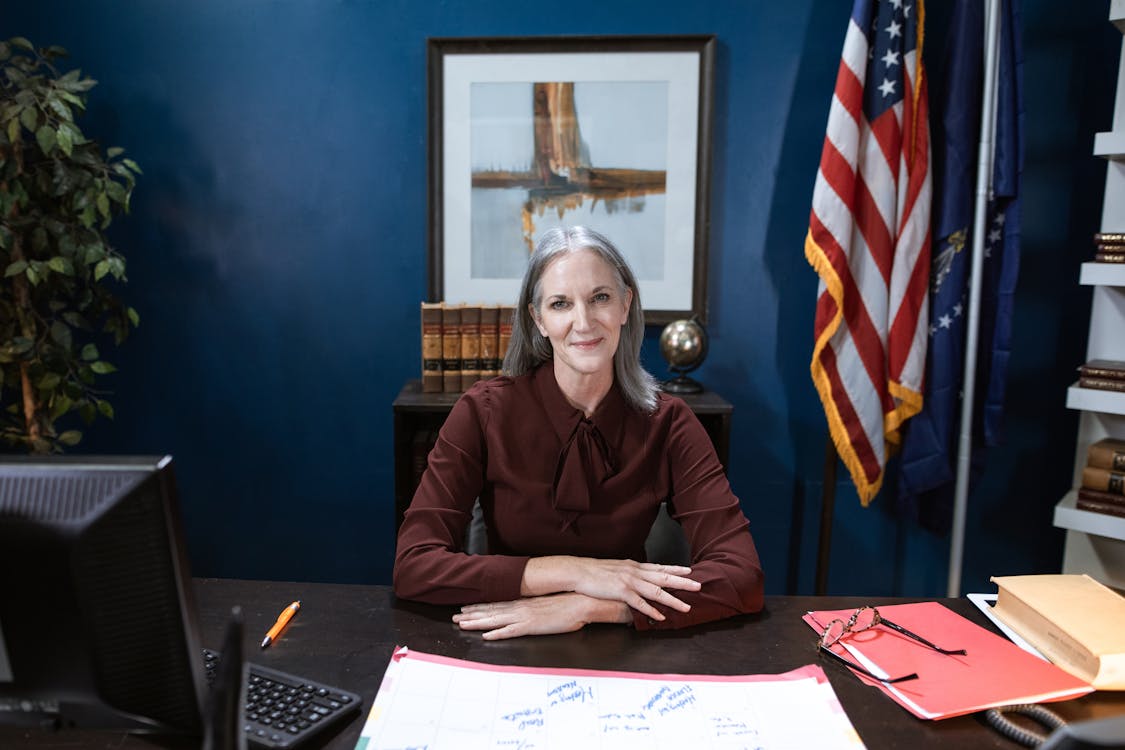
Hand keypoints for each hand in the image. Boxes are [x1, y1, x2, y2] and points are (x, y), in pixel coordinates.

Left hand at [453, 593, 628, 639]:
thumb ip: (534, 607)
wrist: (581, 602)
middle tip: (455, 617)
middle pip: (490, 611)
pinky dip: (497, 633)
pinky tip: (486, 636)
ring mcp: (524, 617)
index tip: (466, 608)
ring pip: (495, 620)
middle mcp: (520, 608)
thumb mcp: (546, 603)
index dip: (480, 607)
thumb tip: (527, 610)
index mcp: (523, 603)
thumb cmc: (567, 603)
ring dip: (477, 623)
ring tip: (462, 624)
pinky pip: (510, 631)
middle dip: (471, 615)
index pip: (496, 604)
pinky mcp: (532, 626)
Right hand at [523, 557, 700, 621]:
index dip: (676, 569)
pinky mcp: (621, 592)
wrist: (578, 571)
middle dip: (683, 582)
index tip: (690, 571)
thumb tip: (638, 576)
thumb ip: (629, 573)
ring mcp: (629, 581)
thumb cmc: (595, 571)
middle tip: (699, 585)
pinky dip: (652, 610)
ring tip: (686, 606)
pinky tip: (661, 617)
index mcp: (634, 566)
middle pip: (664, 577)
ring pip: (656, 591)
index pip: (660, 567)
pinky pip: (640, 603)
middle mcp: (635, 572)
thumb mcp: (616, 568)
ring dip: (673, 600)